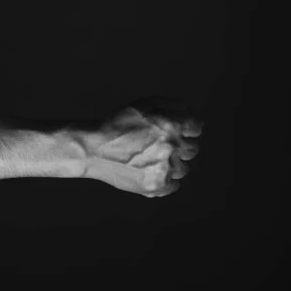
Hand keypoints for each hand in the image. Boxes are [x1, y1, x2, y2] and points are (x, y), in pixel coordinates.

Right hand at [78, 96, 202, 197]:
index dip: (185, 129)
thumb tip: (196, 119)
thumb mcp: (145, 104)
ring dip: (172, 164)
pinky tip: (149, 172)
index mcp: (171, 125)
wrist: (93, 149)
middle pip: (192, 149)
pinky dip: (165, 180)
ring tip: (150, 159)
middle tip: (157, 146)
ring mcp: (165, 168)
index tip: (173, 133)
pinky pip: (174, 185)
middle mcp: (172, 146)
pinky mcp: (156, 186)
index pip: (196, 128)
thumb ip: (175, 107)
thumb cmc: (117, 124)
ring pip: (184, 169)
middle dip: (179, 146)